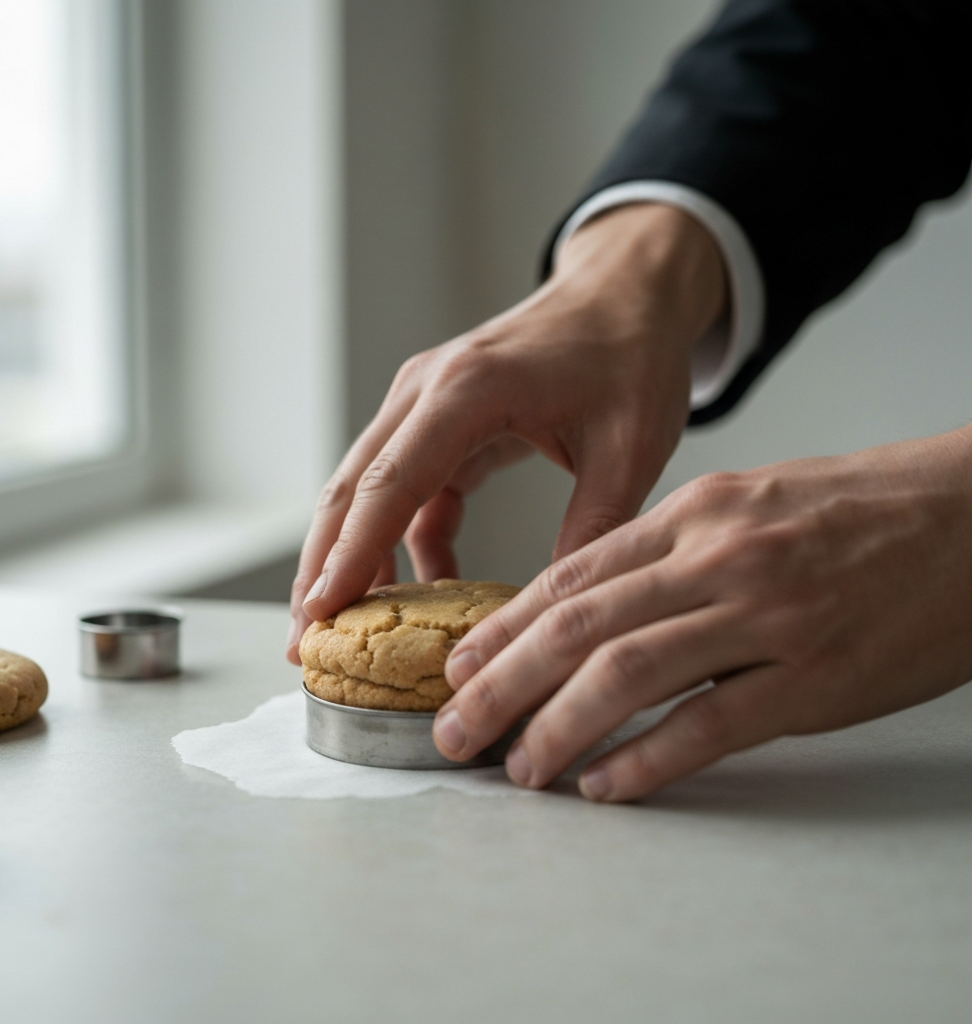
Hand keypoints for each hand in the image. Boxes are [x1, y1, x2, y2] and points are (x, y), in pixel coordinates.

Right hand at [287, 203, 725, 660]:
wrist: (627, 290)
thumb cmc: (631, 354)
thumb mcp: (630, 446)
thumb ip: (594, 527)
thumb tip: (555, 613)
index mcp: (468, 389)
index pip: (391, 482)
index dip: (352, 554)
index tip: (322, 612)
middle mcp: (428, 388)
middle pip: (353, 487)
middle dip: (323, 567)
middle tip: (304, 640)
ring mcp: (426, 401)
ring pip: (366, 489)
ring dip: (350, 556)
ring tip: (341, 627)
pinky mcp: (440, 418)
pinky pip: (408, 488)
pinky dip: (405, 538)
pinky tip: (426, 585)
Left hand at [433, 429, 971, 799]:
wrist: (971, 514)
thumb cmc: (857, 508)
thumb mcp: (749, 501)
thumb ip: (669, 547)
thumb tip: (592, 602)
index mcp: (696, 512)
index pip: (573, 575)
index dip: (506, 625)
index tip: (459, 664)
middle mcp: (718, 558)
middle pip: (580, 626)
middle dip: (503, 682)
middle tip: (456, 728)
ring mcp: (767, 616)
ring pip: (631, 674)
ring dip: (560, 727)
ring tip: (521, 767)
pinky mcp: (817, 676)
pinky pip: (713, 725)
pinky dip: (649, 760)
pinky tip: (607, 785)